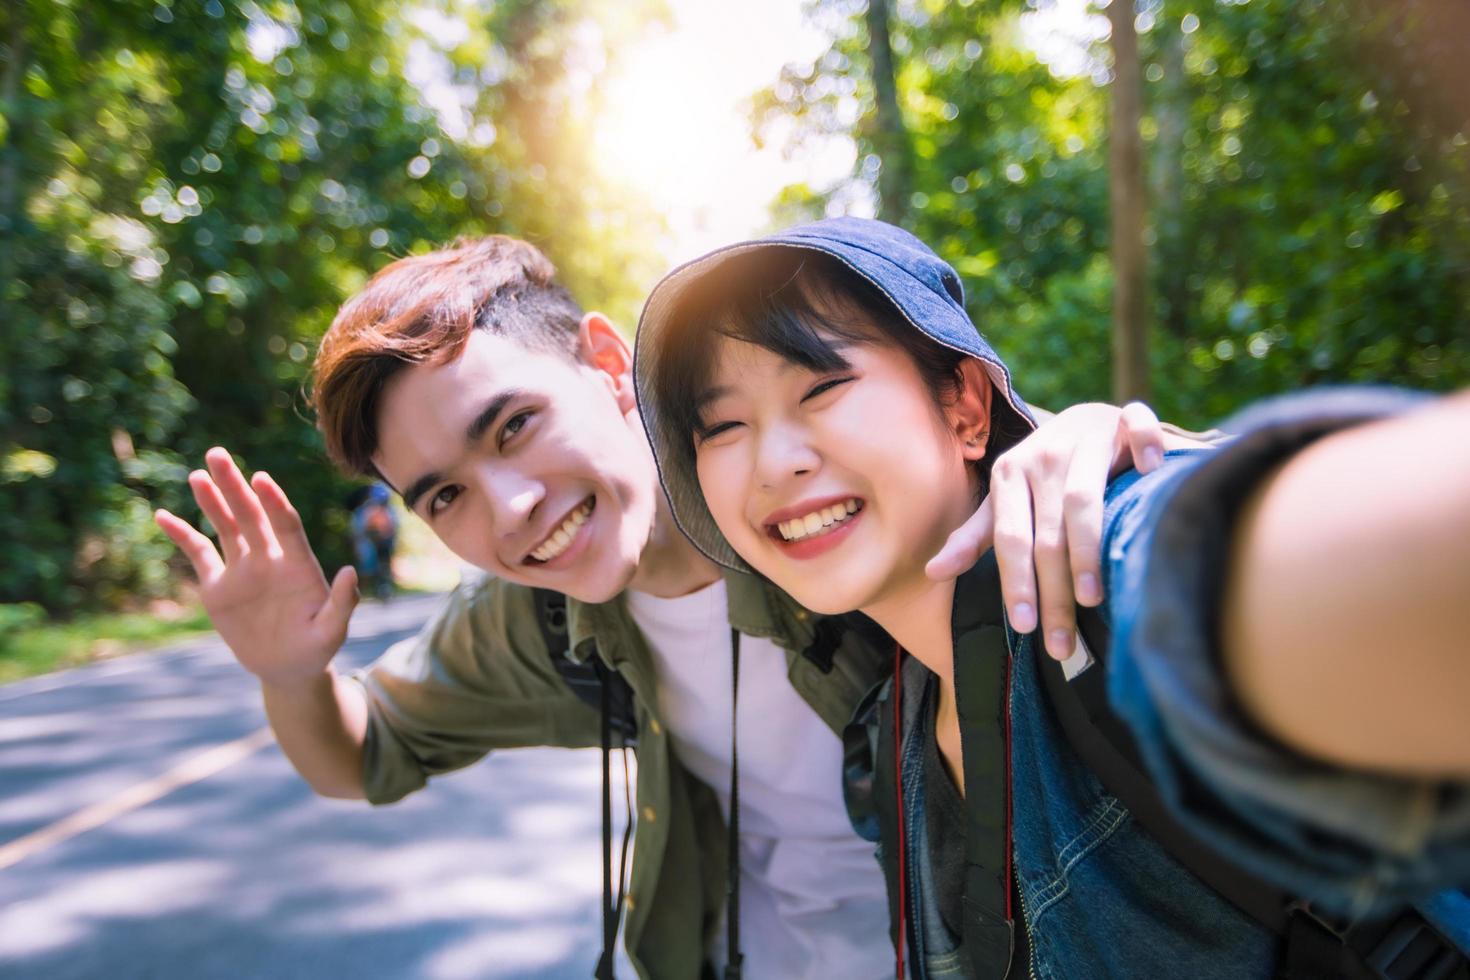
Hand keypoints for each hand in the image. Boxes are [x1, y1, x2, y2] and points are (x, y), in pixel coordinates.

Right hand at [154, 447, 359, 686]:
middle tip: (217, 454)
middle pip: (250, 514)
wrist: (288, 668)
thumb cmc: (316, 649)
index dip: (274, 501)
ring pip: (225, 526)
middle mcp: (269, 558)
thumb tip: (351, 571)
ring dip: (211, 500)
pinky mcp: (218, 586)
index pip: (285, 524)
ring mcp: (242, 569)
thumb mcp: (332, 631)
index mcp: (297, 563)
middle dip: (234, 485)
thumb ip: (342, 603)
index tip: (261, 478)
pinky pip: (198, 554)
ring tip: (198, 474)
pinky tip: (163, 516)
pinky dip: (181, 535)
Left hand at [927, 402, 1166, 659]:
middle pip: (1048, 532)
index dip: (1016, 582)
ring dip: (1087, 548)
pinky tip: (1152, 472)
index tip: (1024, 627)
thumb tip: (933, 572)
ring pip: (1084, 498)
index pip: (1010, 538)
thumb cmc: (1041, 474)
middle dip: (1053, 591)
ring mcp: (1084, 436)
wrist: (1085, 418)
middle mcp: (1044, 455)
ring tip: (1092, 599)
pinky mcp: (1123, 420)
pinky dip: (1147, 446)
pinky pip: (1136, 428)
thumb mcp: (1004, 502)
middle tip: (1061, 643)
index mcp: (1009, 473)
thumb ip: (974, 537)